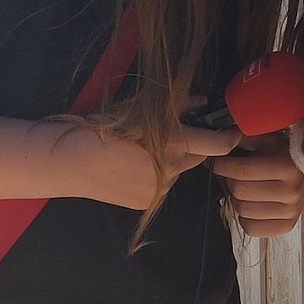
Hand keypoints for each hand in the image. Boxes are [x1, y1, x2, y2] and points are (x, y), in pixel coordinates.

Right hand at [62, 119, 241, 209]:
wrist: (67, 162)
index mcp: (172, 144)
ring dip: (172, 160)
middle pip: (197, 157)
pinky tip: (132, 167)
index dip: (230, 137)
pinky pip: (161, 184)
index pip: (216, 144)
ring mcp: (160, 189)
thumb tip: (202, 101)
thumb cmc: (101, 128)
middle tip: (178, 132)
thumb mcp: (138, 109)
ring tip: (143, 150)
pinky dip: (156, 174)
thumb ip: (175, 106)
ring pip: (178, 171)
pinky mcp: (148, 202)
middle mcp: (172, 170)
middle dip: (194, 144)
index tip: (236, 131)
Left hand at [210, 132, 303, 236]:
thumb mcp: (268, 137)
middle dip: (230, 181)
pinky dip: (246, 217)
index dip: (223, 165)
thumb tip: (222, 137)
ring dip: (237, 199)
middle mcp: (293, 191)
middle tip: (231, 174)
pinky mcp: (287, 225)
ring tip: (244, 187)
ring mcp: (291, 211)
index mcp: (289, 166)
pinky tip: (252, 204)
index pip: (243, 171)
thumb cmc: (285, 152)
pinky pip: (251, 228)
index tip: (218, 161)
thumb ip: (246, 136)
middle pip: (240, 192)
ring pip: (243, 211)